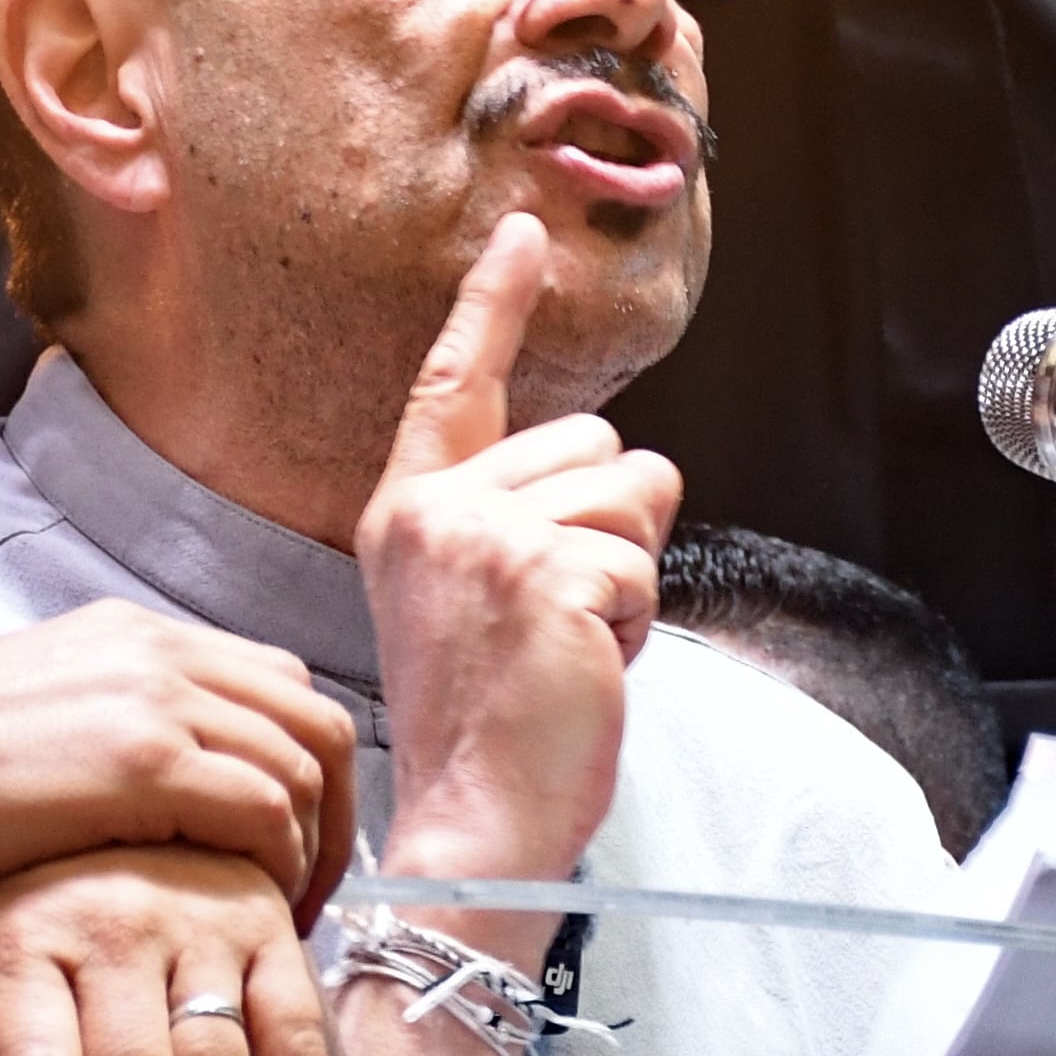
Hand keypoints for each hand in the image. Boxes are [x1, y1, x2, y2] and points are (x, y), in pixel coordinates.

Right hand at [0, 602, 358, 923]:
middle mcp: (157, 650)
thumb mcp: (25, 718)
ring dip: (313, 843)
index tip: (292, 833)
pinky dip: (282, 863)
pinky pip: (268, 809)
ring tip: (288, 909)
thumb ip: (96, 727)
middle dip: (334, 803)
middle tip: (313, 881)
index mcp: (129, 632)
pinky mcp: (148, 761)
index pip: (270, 679)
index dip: (298, 758)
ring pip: (306, 761)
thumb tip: (134, 780)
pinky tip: (257, 909)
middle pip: (312, 713)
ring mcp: (157, 699)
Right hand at [356, 212, 681, 921]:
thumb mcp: (478, 599)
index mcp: (409, 512)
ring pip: (636, 494)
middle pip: (599, 444)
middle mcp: (437, 511)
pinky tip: (585, 668)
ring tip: (568, 645)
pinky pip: (646, 561)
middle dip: (612, 527)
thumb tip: (618, 470)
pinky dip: (637, 620)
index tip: (523, 234)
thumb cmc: (490, 726)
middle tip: (554, 623)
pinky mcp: (548, 573)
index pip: (458, 383)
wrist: (476, 821)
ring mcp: (487, 537)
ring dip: (629, 574)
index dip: (493, 305)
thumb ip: (515, 521)